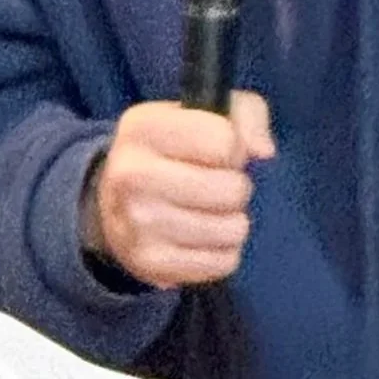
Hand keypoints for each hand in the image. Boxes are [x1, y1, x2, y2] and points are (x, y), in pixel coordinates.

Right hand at [86, 93, 275, 288]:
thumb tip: (263, 151)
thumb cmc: (173, 154)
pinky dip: (222, 253)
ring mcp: (139, 222)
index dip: (233, 149)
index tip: (217, 154)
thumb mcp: (204, 115)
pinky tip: (202, 241)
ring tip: (209, 214)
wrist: (116, 205)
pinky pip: (223, 262)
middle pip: (232, 189)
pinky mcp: (151, 263)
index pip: (224, 140)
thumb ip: (246, 115)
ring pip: (232, 229)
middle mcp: (133, 173)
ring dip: (231, 223)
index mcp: (143, 127)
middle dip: (236, 189)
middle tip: (215, 188)